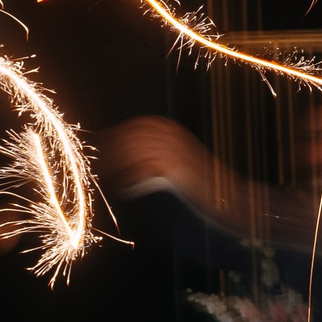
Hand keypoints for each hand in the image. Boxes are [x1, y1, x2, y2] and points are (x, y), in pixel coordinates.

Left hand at [99, 116, 215, 192]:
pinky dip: (129, 177)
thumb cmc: (199, 182)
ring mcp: (174, 150)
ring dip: (115, 163)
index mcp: (172, 130)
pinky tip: (120, 186)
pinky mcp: (174, 167)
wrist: (225, 195)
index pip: (137, 126)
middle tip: (96, 161)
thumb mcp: (179, 159)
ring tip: (103, 175)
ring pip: (134, 151)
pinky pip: (142, 168)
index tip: (100, 144)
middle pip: (132, 136)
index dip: (116, 134)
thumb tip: (128, 155)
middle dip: (111, 147)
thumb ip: (157, 152)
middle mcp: (173, 135)